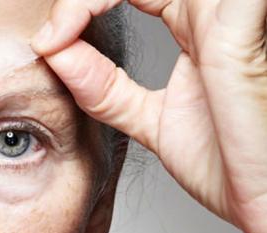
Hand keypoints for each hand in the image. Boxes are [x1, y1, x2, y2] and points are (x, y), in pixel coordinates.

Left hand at [32, 0, 266, 232]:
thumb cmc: (232, 163)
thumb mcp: (151, 121)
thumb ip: (105, 89)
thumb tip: (54, 55)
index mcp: (197, 28)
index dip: (83, 5)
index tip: (47, 44)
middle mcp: (213, 13)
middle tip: (53, 32)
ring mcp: (230, 16)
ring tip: (64, 22)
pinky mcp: (237, 28)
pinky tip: (86, 12)